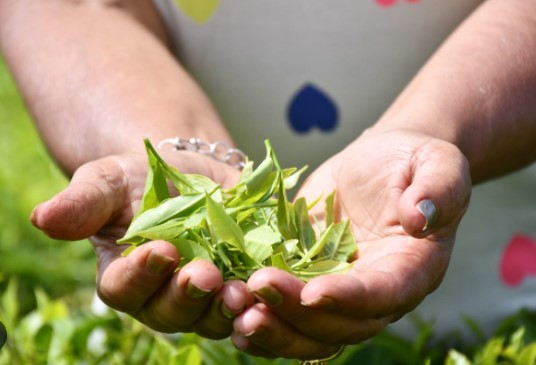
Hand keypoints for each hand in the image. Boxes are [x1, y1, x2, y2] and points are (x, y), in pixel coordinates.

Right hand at [31, 150, 253, 338]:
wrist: (190, 173)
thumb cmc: (140, 179)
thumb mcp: (109, 181)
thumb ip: (83, 202)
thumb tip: (41, 217)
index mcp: (126, 277)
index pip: (124, 290)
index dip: (141, 275)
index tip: (160, 251)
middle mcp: (164, 296)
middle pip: (171, 312)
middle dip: (188, 295)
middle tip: (206, 275)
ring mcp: (205, 297)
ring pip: (212, 317)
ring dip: (227, 308)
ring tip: (243, 289)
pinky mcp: (240, 286)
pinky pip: (249, 308)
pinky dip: (259, 306)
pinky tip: (271, 293)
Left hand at [231, 128, 470, 359]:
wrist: (382, 163)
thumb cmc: (414, 160)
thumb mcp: (437, 163)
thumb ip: (438, 189)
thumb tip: (421, 217)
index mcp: (412, 269)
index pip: (383, 295)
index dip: (350, 299)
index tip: (313, 293)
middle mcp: (376, 292)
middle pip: (339, 325)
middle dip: (296, 314)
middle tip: (256, 293)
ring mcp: (340, 290)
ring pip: (310, 331)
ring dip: (273, 328)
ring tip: (235, 310)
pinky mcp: (309, 278)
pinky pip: (288, 312)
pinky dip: (262, 318)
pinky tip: (230, 311)